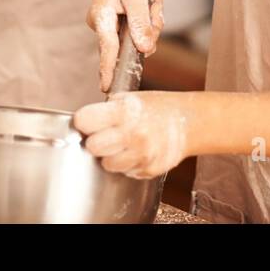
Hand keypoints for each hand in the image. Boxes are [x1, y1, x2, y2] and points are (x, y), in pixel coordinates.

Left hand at [73, 91, 194, 178]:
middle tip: (105, 135)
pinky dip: (127, 164)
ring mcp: (141, 154)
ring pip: (107, 164)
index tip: (87, 121)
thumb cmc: (155, 108)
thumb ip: (106, 110)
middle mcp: (132, 134)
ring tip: (122, 144)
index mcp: (124, 111)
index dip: (84, 121)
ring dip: (111, 156)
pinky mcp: (148, 170)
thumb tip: (83, 122)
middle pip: (93, 146)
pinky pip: (125, 172)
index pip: (85, 120)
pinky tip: (136, 152)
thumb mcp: (129, 98)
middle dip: (95, 141)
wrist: (186, 122)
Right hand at [86, 0, 164, 92]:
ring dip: (150, 22)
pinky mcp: (116, 24)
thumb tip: (145, 50)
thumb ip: (141, 23)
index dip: (108, 69)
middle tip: (155, 6)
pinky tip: (149, 4)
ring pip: (137, 38)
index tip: (106, 88)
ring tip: (152, 0)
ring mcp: (108, 25)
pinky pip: (137, 31)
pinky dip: (147, 19)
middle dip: (149, 29)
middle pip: (130, 45)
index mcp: (101, 17)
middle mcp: (101, 24)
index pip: (107, 49)